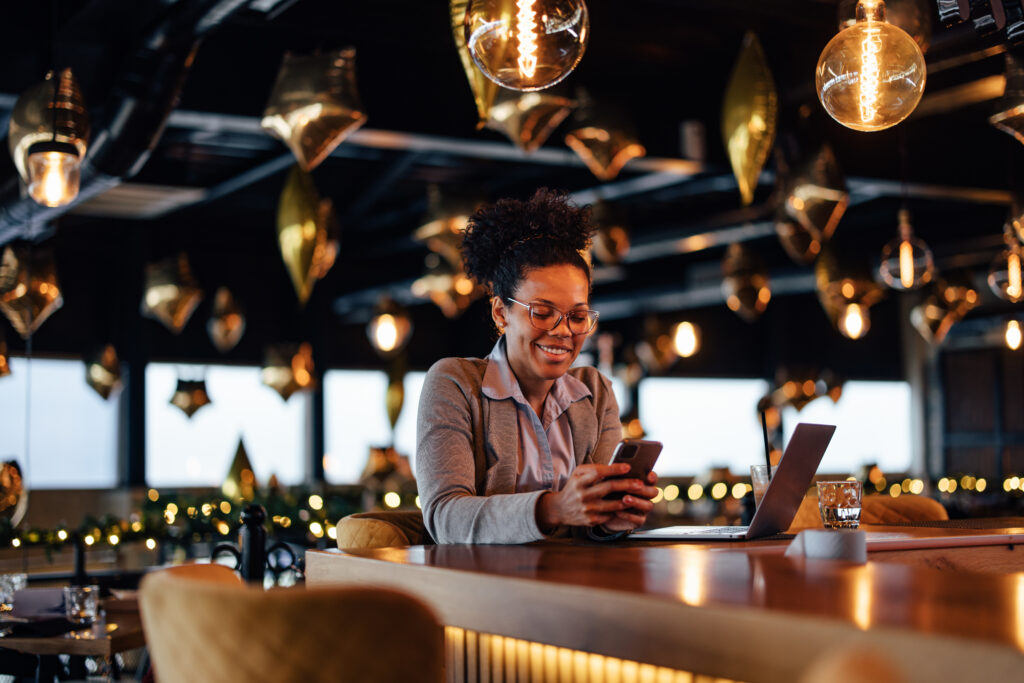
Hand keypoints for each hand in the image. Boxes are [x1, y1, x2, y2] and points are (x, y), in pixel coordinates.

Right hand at [536, 465, 657, 530]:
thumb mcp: (578, 474)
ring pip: (613, 505)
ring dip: (628, 500)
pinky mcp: (591, 521)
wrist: (559, 509)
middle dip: (627, 484)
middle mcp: (582, 495)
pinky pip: (610, 515)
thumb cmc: (574, 487)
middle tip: (640, 483)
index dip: (614, 469)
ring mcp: (587, 509)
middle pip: (609, 488)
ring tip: (638, 495)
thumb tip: (616, 466)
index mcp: (579, 481)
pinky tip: (628, 507)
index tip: (628, 466)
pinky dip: (619, 511)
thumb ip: (594, 468)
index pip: (598, 472)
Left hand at [601, 471, 658, 532]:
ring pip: (648, 505)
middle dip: (643, 489)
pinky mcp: (638, 521)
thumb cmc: (610, 492)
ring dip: (636, 502)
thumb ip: (617, 475)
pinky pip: (638, 519)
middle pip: (654, 492)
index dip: (652, 477)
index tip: (648, 475)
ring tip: (625, 499)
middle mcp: (646, 496)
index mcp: (643, 484)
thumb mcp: (612, 482)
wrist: (605, 511)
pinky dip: (628, 515)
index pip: (652, 479)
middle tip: (630, 487)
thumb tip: (614, 466)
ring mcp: (643, 509)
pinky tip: (618, 511)